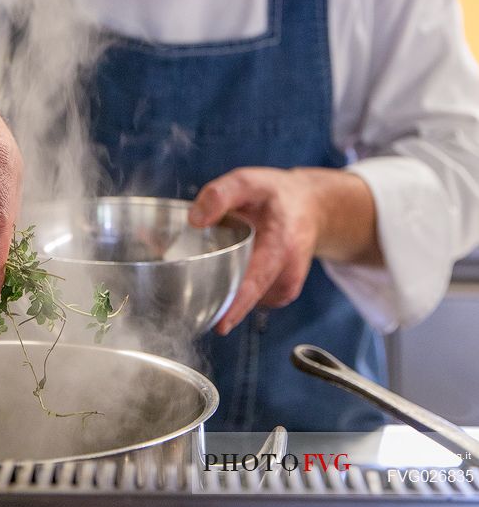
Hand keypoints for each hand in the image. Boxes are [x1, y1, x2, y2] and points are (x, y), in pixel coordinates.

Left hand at [188, 166, 378, 333]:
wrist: (311, 206)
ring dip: (228, 286)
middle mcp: (288, 272)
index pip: (255, 282)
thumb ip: (220, 195)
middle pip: (247, 296)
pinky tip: (240, 264)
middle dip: (219, 297)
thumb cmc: (277, 194)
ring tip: (226, 257)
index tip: (221, 324)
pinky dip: (239, 285)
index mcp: (281, 245)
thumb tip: (194, 219)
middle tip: (194, 288)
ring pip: (246, 298)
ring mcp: (286, 286)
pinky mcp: (282, 293)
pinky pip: (252, 297)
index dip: (236, 305)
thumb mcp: (248, 182)